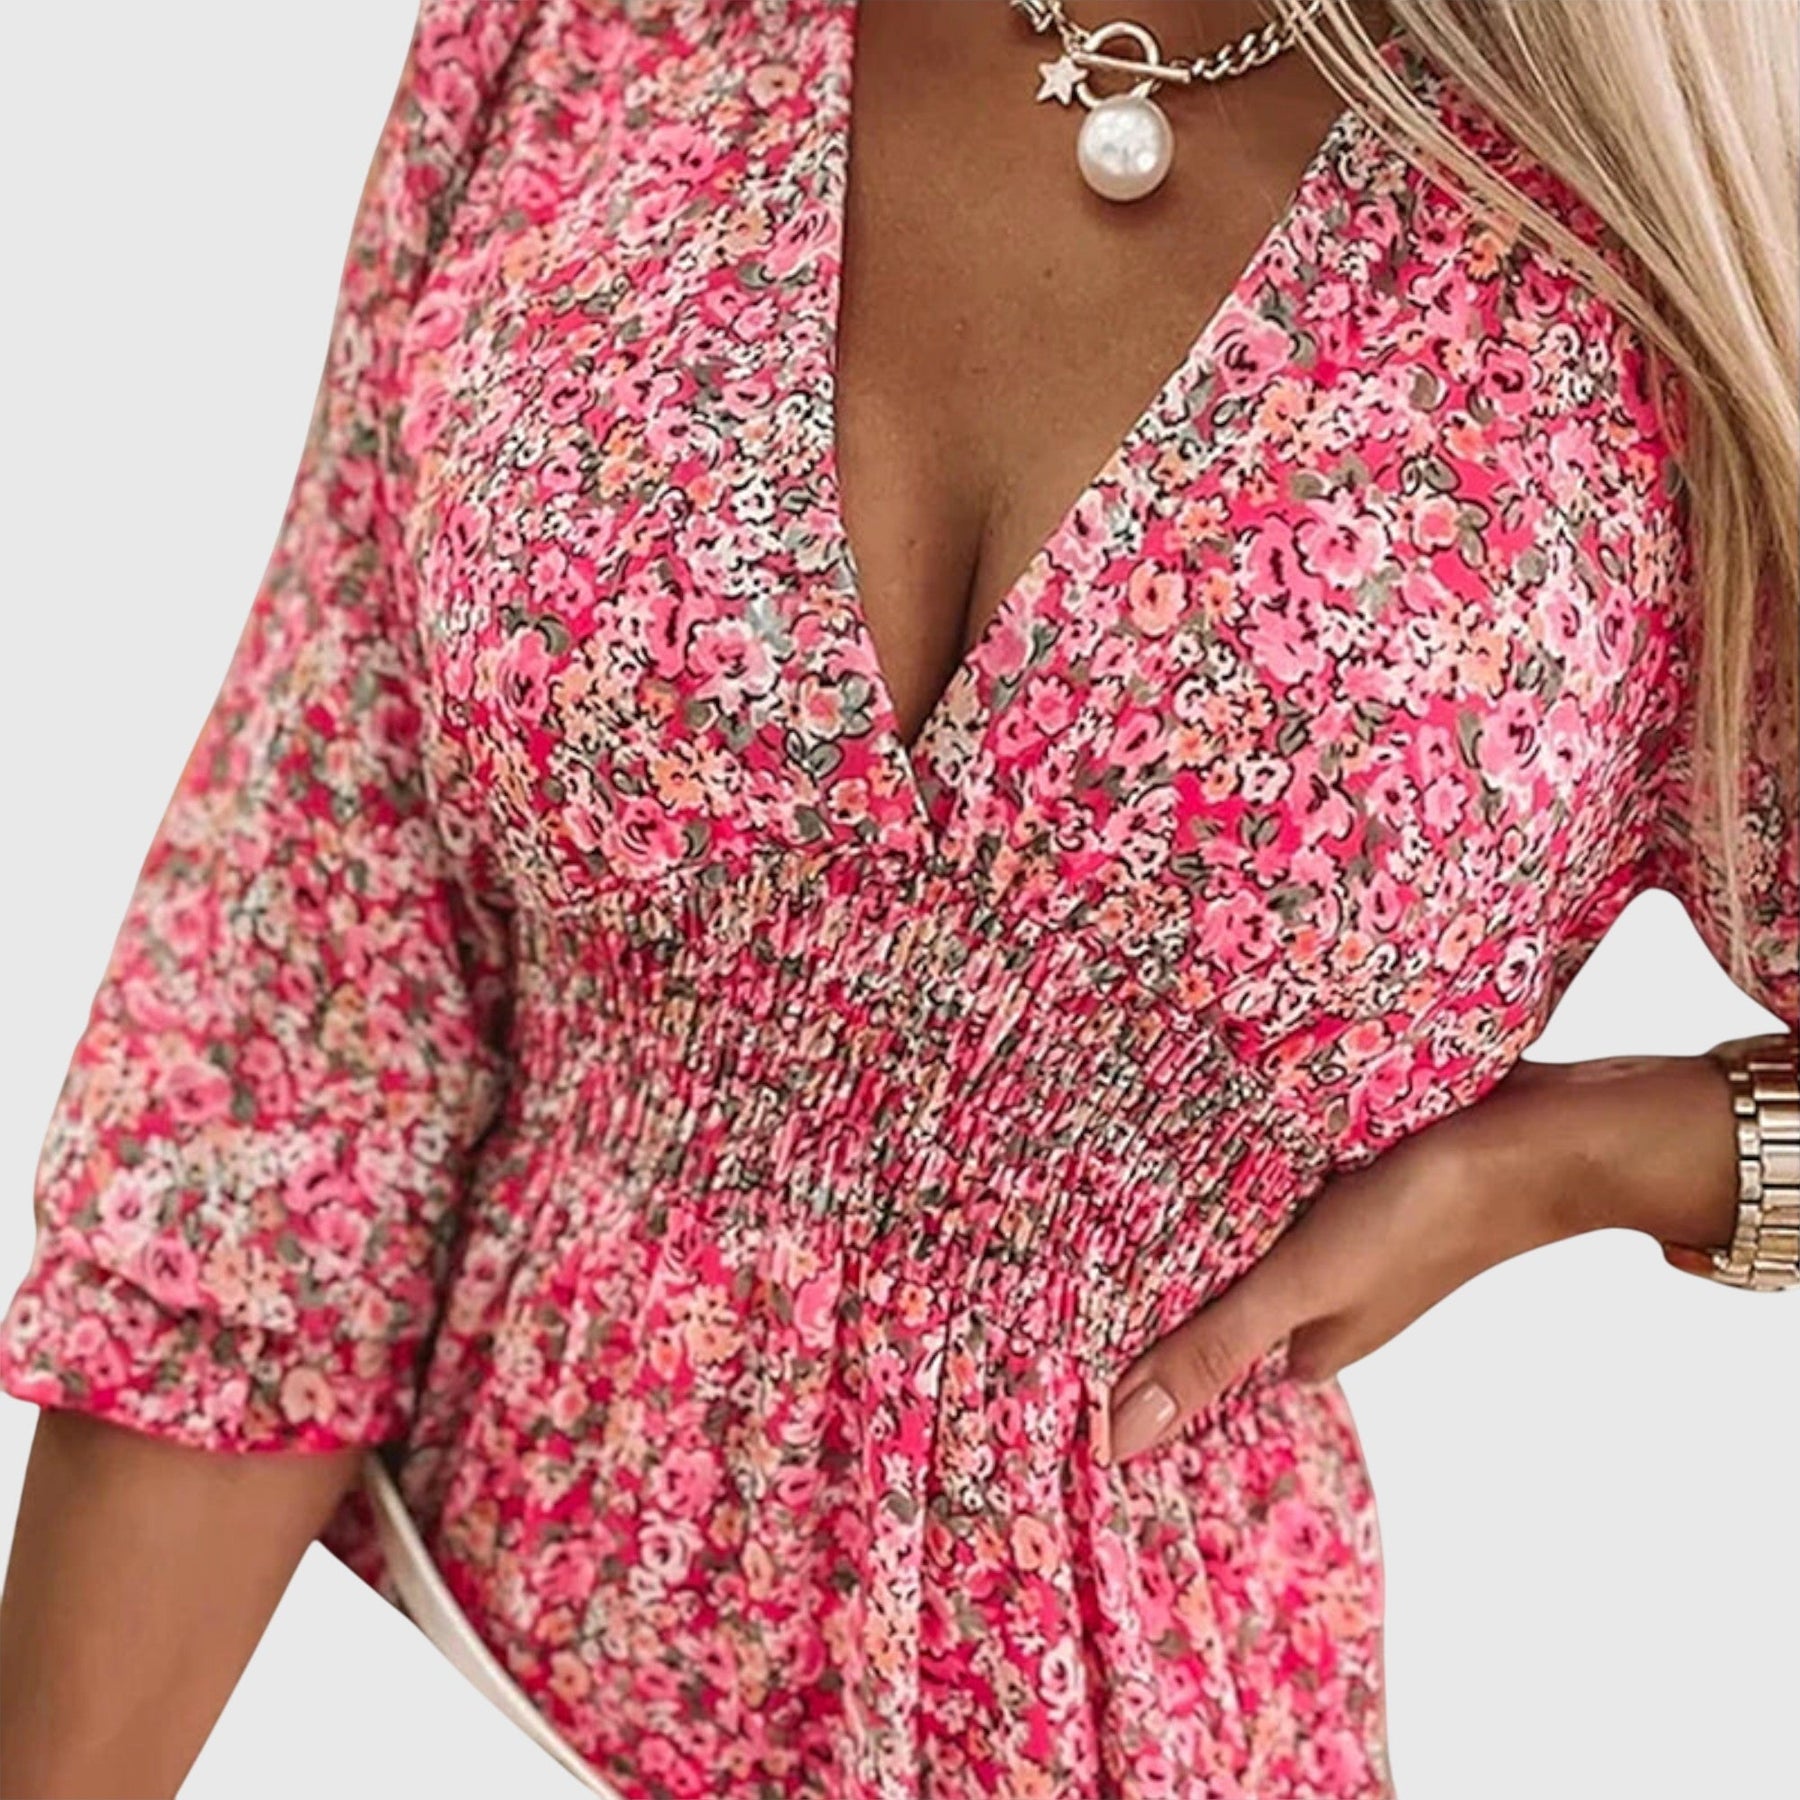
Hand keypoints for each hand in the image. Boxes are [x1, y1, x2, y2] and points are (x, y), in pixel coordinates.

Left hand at [1100, 1051, 1742, 1465]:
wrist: (1541, 1131)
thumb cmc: (1425, 1218)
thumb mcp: (1302, 1287)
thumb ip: (1211, 1351)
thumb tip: (1116, 1440)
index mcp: (1306, 1345)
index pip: (1192, 1352)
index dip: (1125, 1334)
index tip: (1039, 1309)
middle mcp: (1318, 1297)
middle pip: (1211, 1287)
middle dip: (1148, 1261)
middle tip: (1046, 1223)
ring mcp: (1336, 1236)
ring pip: (1236, 1230)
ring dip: (1186, 1205)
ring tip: (1092, 1169)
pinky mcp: (1347, 1175)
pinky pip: (1266, 1177)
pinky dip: (1228, 1162)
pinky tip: (1180, 1128)